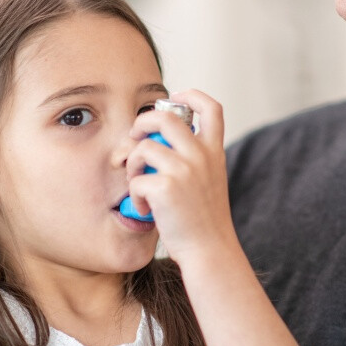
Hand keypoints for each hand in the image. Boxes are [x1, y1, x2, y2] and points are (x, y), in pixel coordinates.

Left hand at [125, 90, 239, 265]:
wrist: (209, 250)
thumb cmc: (203, 221)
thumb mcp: (209, 181)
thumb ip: (193, 159)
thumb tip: (154, 142)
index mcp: (214, 151)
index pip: (211, 107)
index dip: (191, 95)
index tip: (175, 98)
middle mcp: (201, 155)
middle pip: (164, 117)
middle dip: (141, 123)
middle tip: (135, 138)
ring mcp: (184, 170)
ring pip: (143, 147)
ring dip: (131, 164)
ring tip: (137, 183)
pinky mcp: (165, 188)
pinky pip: (135, 179)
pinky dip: (134, 195)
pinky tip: (143, 210)